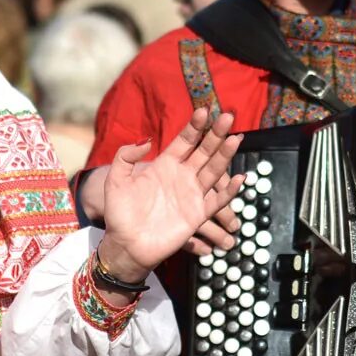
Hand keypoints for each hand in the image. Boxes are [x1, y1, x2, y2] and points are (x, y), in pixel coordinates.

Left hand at [95, 109, 244, 282]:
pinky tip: (239, 178)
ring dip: (225, 155)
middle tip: (228, 116)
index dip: (195, 126)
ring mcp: (191, 194)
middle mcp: (182, 176)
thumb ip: (125, 157)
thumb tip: (146, 140)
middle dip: (216, 134)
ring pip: (213, 170)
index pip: (185, 140)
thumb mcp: (115, 181)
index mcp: (164, 165)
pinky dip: (229, 191)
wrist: (126, 244)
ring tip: (236, 138)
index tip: (204, 111)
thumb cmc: (120, 213)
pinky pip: (216, 201)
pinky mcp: (197, 214)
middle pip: (204, 151)